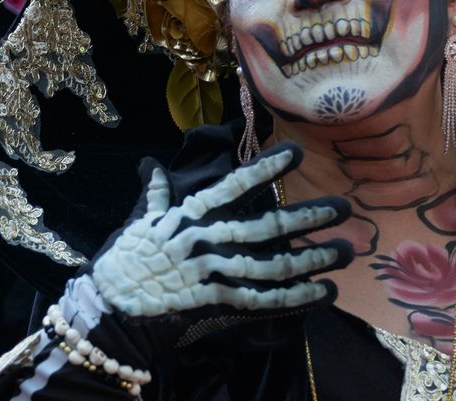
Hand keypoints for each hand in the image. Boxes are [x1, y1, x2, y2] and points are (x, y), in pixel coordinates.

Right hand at [91, 143, 350, 339]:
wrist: (110, 304)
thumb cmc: (126, 258)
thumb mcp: (141, 220)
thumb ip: (155, 192)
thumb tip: (151, 164)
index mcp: (190, 214)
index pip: (234, 186)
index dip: (266, 168)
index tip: (296, 151)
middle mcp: (206, 240)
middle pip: (265, 227)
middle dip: (306, 217)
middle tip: (343, 207)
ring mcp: (213, 272)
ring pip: (272, 265)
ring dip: (311, 258)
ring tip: (345, 251)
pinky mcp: (215, 301)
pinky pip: (262, 300)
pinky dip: (295, 297)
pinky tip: (324, 291)